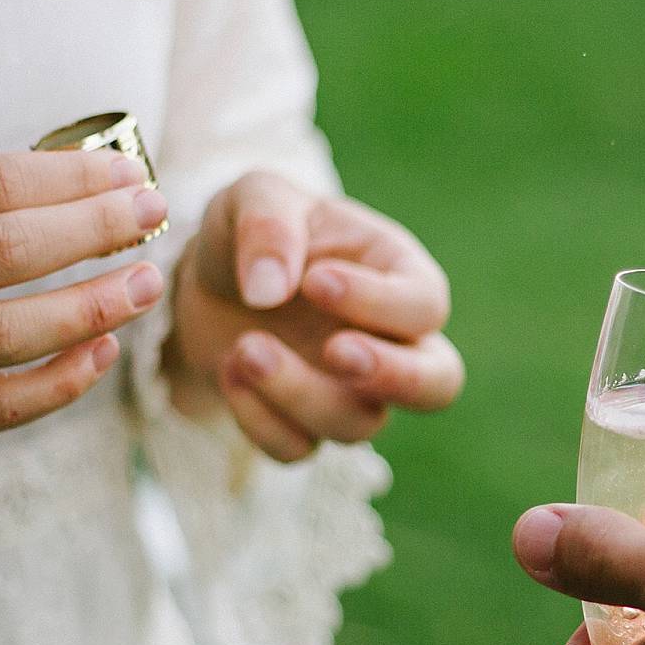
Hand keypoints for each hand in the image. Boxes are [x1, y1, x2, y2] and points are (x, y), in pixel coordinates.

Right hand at [0, 143, 179, 511]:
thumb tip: (83, 183)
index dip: (74, 177)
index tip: (130, 171)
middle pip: (10, 251)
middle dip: (97, 229)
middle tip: (154, 213)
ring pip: (11, 332)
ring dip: (92, 306)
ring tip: (144, 283)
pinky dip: (59, 381)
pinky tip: (102, 353)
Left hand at [169, 173, 461, 464]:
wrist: (207, 277)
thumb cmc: (253, 228)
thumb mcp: (255, 197)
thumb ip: (268, 226)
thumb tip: (270, 289)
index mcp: (399, 275)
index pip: (424, 305)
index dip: (378, 302)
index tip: (315, 281)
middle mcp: (391, 341)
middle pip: (437, 385)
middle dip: (393, 376)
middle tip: (336, 351)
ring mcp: (350, 390)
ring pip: (358, 424)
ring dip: (299, 393)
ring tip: (243, 347)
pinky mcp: (303, 423)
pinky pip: (297, 448)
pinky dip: (260, 420)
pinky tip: (228, 370)